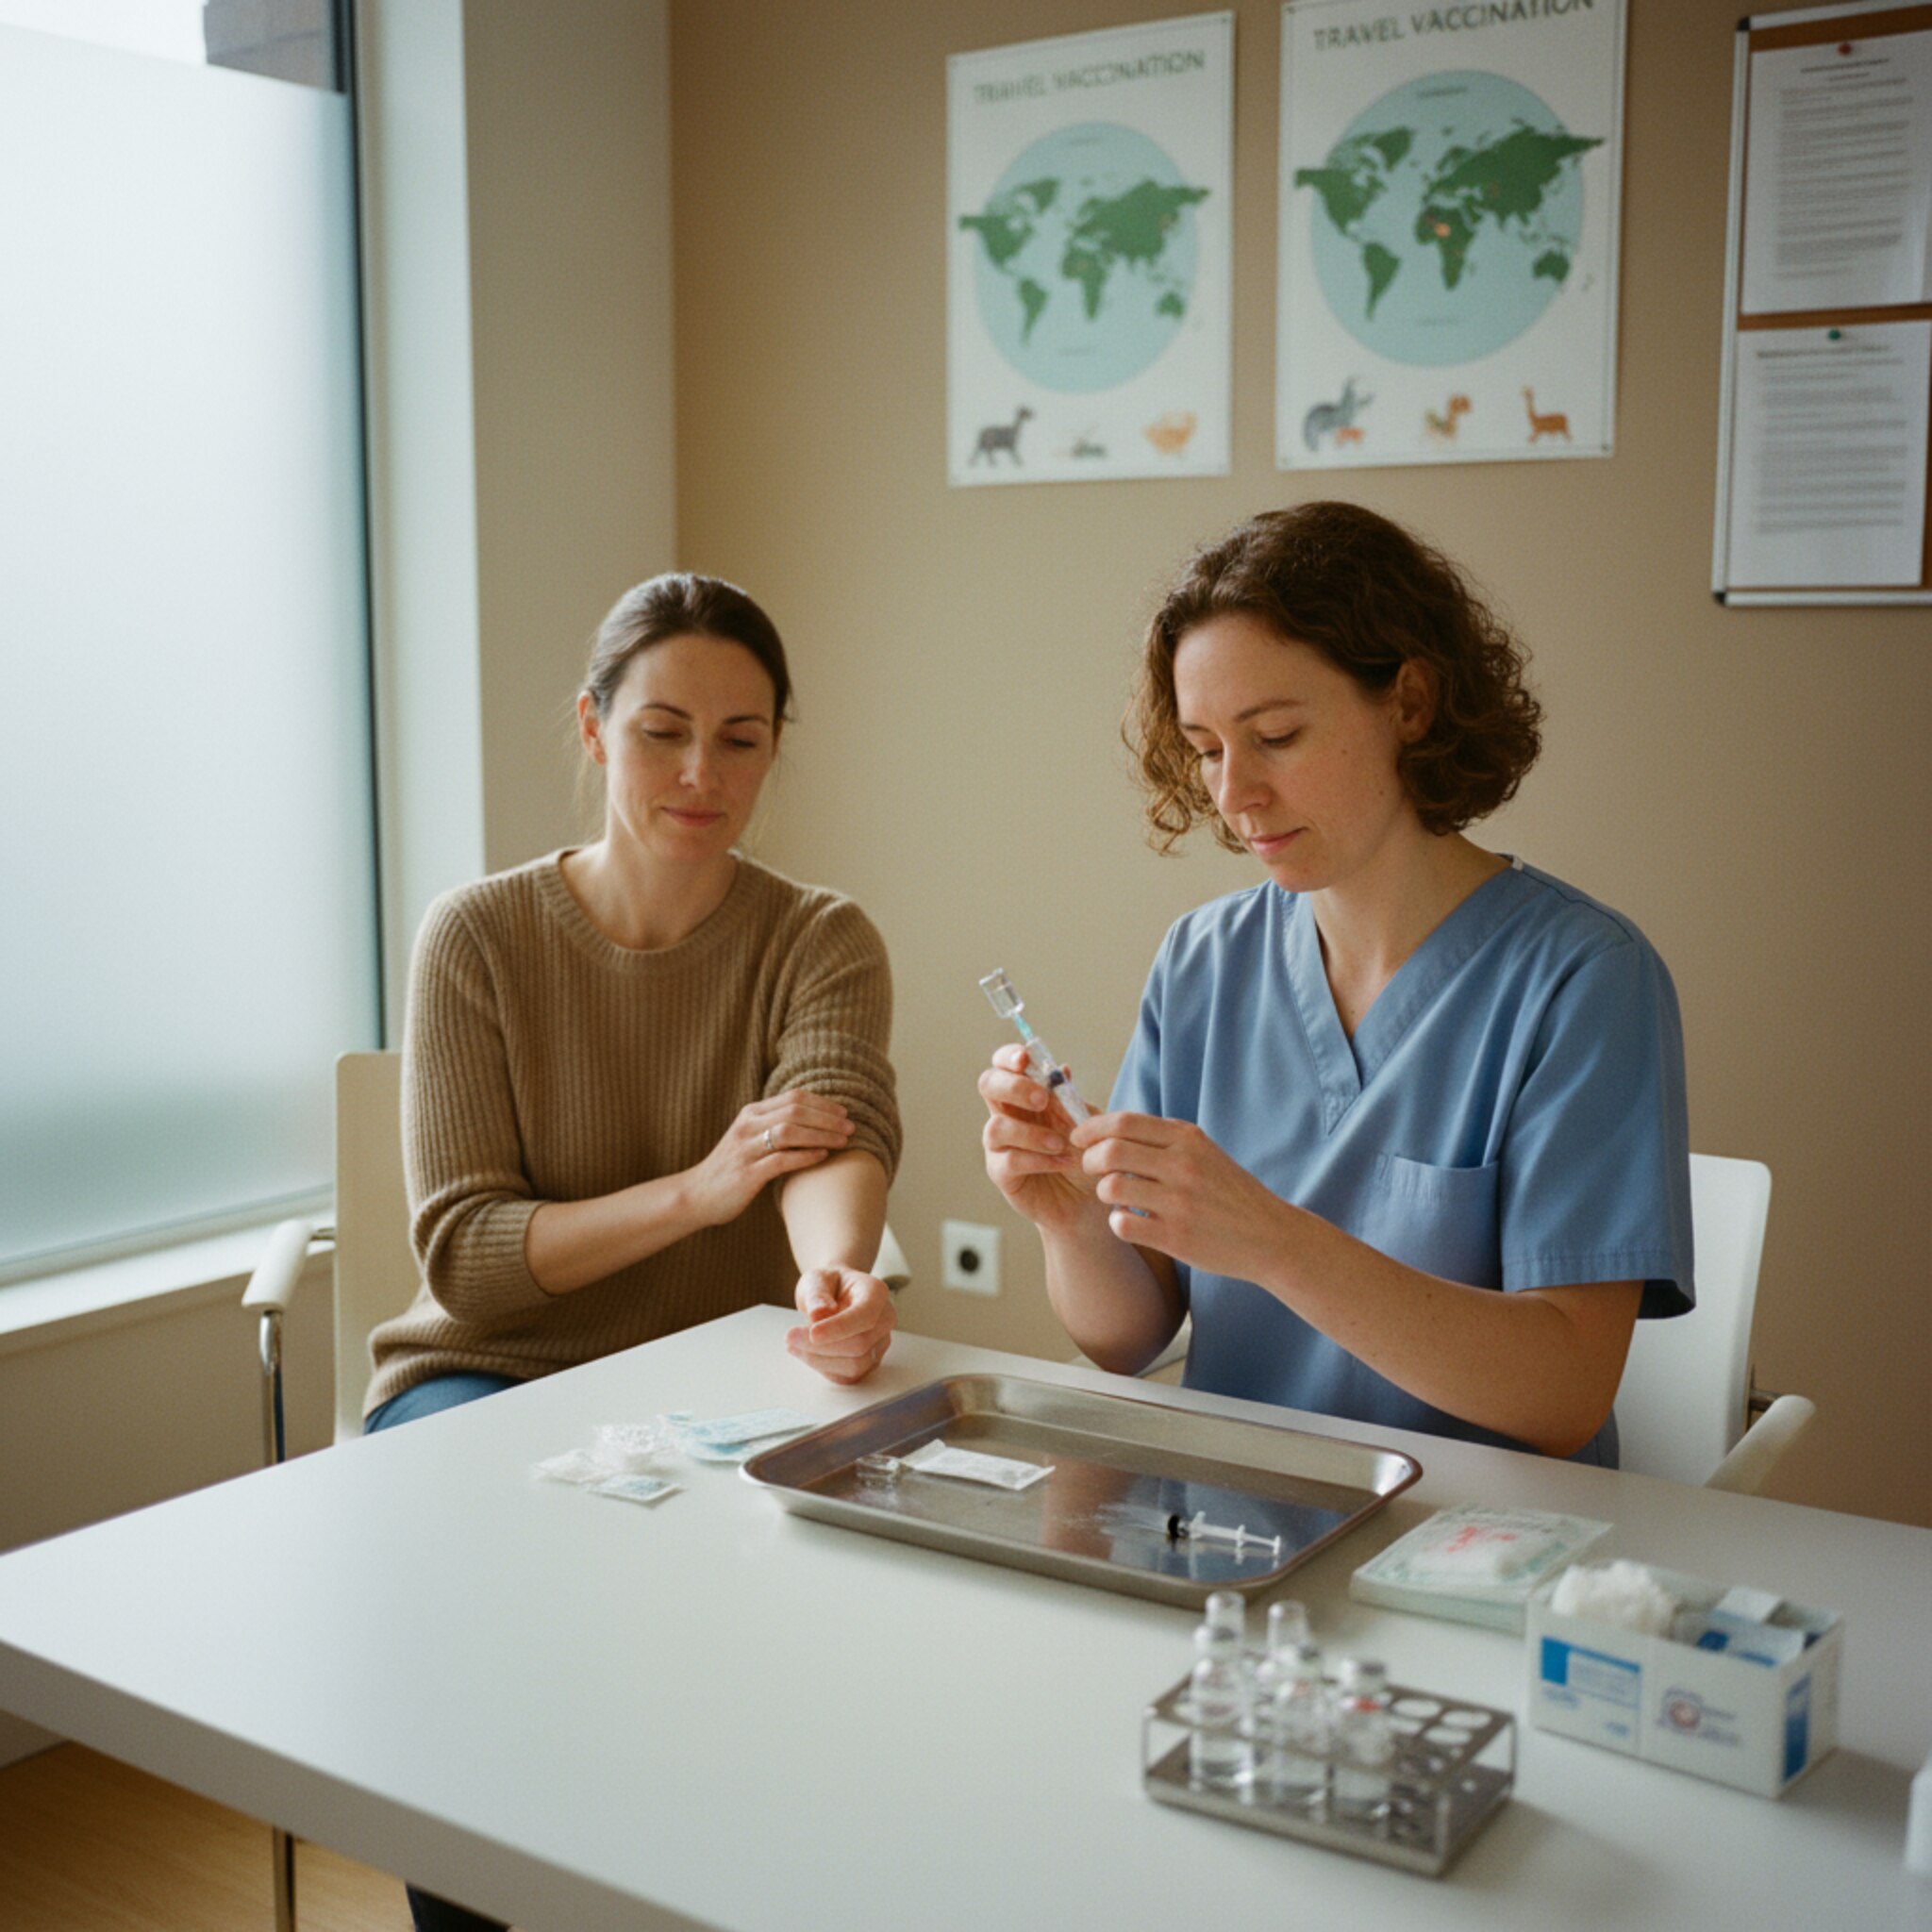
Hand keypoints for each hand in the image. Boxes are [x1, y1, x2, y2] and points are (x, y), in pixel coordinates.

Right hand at [684, 1093, 853, 1228]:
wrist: (696, 1195)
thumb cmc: (731, 1168)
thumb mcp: (750, 1138)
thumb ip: (774, 1126)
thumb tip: (815, 1121)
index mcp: (751, 1113)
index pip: (793, 1098)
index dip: (822, 1103)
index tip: (844, 1112)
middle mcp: (747, 1126)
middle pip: (796, 1111)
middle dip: (828, 1118)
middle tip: (851, 1127)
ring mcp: (746, 1149)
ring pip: (790, 1132)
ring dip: (821, 1134)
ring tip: (843, 1141)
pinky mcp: (747, 1173)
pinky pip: (781, 1160)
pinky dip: (805, 1156)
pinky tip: (823, 1156)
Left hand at [786, 1267, 894, 1383]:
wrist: (833, 1294)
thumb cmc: (828, 1285)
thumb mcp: (816, 1279)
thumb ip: (817, 1293)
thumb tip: (819, 1313)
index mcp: (876, 1292)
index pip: (865, 1315)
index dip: (839, 1328)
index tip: (812, 1333)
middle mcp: (885, 1319)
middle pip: (860, 1345)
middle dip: (821, 1347)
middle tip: (790, 1337)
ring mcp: (879, 1343)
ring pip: (854, 1366)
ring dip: (818, 1359)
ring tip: (793, 1343)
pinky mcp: (868, 1363)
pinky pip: (846, 1376)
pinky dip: (821, 1367)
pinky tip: (804, 1352)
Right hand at [978, 1044, 1101, 1233]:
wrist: (1089, 1199)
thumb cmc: (1084, 1154)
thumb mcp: (1087, 1122)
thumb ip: (1072, 1099)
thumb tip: (1062, 1070)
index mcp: (1025, 1094)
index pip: (1004, 1065)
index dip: (1008, 1056)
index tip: (1025, 1059)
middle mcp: (1007, 1114)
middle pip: (988, 1085)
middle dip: (1013, 1087)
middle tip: (1041, 1100)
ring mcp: (1000, 1145)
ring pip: (996, 1127)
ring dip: (1030, 1133)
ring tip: (1060, 1144)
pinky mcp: (1002, 1173)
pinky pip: (1009, 1161)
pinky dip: (1038, 1159)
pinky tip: (1062, 1162)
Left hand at [1070, 1110, 1289, 1278]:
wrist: (1268, 1235)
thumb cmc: (1228, 1192)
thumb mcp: (1202, 1152)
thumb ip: (1160, 1140)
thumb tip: (1105, 1128)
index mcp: (1188, 1138)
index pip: (1124, 1121)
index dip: (1092, 1128)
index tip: (1078, 1137)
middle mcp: (1183, 1166)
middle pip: (1111, 1151)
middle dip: (1089, 1159)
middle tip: (1091, 1168)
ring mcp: (1179, 1202)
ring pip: (1111, 1188)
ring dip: (1104, 1193)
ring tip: (1117, 1197)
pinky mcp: (1176, 1237)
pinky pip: (1122, 1224)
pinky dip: (1118, 1222)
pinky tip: (1132, 1221)